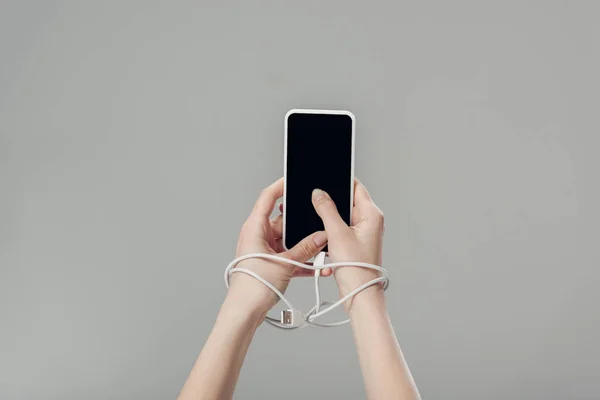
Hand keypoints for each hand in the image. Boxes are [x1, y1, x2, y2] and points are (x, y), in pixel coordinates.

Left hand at [230, 178, 331, 313]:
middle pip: (283, 221)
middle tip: (318, 222)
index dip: (281, 185)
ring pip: (288, 240)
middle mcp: (257, 235)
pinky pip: (288, 255)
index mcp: (254, 228)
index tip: (294, 179)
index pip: (267, 197)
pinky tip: (316, 266)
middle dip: (301, 224)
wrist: (245, 312)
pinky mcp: (269, 263)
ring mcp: (263, 249)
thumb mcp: (285, 264)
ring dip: (304, 246)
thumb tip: (321, 236)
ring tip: (320, 249)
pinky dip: (301, 260)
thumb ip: (306, 249)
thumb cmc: (253, 286)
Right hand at [311, 179, 383, 297]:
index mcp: (371, 214)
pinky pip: (341, 230)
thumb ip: (326, 209)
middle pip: (347, 201)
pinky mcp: (355, 243)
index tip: (325, 180)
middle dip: (331, 202)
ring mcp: (363, 233)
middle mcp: (370, 221)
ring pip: (342, 217)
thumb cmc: (357, 268)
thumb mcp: (337, 233)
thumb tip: (319, 193)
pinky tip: (325, 239)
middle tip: (317, 204)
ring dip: (330, 220)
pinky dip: (331, 231)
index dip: (340, 181)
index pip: (356, 187)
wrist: (360, 294)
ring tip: (323, 228)